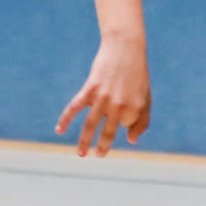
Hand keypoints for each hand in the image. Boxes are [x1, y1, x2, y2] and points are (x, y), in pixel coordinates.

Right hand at [55, 35, 151, 156]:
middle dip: (102, 147)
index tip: (124, 111)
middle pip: (108, 132)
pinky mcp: (90, 89)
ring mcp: (103, 98)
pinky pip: (74, 108)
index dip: (125, 121)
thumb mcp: (146, 97)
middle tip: (99, 156)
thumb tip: (131, 141)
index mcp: (136, 107)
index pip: (127, 125)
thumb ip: (142, 120)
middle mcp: (120, 105)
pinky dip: (65, 120)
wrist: (125, 49)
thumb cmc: (137, 75)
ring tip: (80, 154)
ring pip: (90, 125)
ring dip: (83, 142)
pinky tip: (59, 130)